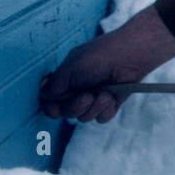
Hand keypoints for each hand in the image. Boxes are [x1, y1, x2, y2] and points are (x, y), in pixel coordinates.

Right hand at [39, 5, 174, 122]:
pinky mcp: (110, 103)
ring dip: (93, 107)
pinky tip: (111, 98)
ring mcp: (95, 97)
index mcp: (67, 79)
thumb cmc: (100, 56)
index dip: (51, 108)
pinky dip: (105, 110)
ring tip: (105, 93)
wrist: (131, 56)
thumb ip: (54, 85)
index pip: (52, 101)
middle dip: (75, 107)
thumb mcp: (71, 67)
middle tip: (87, 97)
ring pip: (84, 117)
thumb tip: (43, 97)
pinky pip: (101, 118)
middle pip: (67, 112)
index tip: (55, 111)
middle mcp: (79, 89)